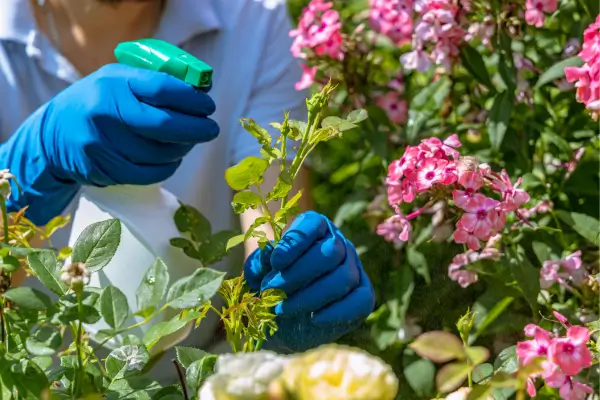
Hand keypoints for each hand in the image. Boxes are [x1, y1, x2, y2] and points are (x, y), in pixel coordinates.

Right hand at [1, 64, 218, 224]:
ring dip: (182, 149)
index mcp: (114, 82)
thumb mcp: (118, 80)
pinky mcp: (103, 168)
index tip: (208, 106)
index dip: (192, 99)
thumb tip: (203, 86)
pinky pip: (149, 172)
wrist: (53, 136)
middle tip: (211, 129)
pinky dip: (167, 166)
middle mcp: (106, 111)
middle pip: (164, 125)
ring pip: (160, 152)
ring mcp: (102, 143)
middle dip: (196, 129)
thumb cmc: (97, 103)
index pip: (162, 88)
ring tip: (188, 142)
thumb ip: (155, 81)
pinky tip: (171, 158)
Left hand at [244, 211, 374, 351]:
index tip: (276, 262)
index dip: (296, 242)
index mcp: (314, 228)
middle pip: (331, 252)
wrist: (282, 320)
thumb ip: (261, 261)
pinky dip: (337, 312)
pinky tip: (315, 319)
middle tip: (271, 290)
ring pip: (344, 277)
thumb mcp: (258, 273)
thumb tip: (269, 249)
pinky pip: (361, 301)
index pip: (313, 223)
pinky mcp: (362, 296)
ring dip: (310, 296)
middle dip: (298, 274)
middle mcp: (338, 243)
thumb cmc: (270, 286)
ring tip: (282, 308)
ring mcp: (354, 269)